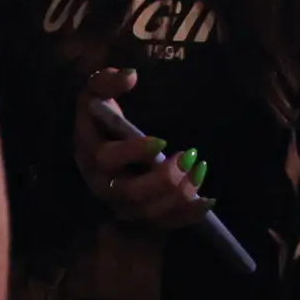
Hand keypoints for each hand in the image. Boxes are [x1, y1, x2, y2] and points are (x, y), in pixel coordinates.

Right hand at [70, 68, 208, 233]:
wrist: (102, 157)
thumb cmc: (101, 122)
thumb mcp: (96, 96)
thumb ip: (106, 81)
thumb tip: (131, 75)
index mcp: (91, 156)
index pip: (107, 159)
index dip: (133, 152)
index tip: (162, 141)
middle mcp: (105, 186)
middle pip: (132, 193)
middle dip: (163, 179)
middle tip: (189, 156)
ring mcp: (125, 206)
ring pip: (151, 212)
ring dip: (179, 195)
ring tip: (200, 170)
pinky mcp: (144, 218)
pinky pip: (167, 223)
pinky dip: (188, 215)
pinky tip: (208, 199)